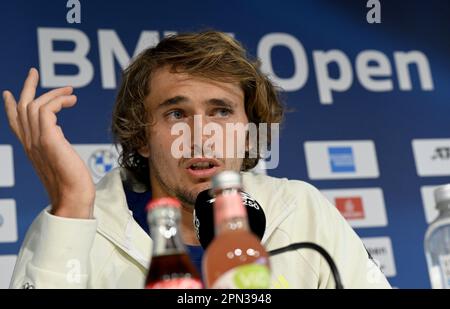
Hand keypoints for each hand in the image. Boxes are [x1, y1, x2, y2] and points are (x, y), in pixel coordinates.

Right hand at [3, 68, 94, 218]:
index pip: (16, 123)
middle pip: (21, 108)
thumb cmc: (72, 185)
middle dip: (27, 87)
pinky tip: (71, 102)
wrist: (74, 198)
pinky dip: (57, 101)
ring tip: (71, 92)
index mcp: (31, 149)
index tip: (12, 93)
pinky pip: (46, 110)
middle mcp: (30, 143)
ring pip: (33, 105)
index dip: (12, 106)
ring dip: (52, 93)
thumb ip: (54, 146)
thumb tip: (58, 133)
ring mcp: (37, 141)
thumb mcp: (60, 160)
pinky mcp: (48, 140)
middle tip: (34, 71)